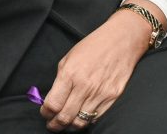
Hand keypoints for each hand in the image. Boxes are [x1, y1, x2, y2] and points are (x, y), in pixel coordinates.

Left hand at [39, 4, 156, 130]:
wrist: (121, 40)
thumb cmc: (93, 46)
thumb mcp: (69, 58)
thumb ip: (60, 80)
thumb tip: (52, 99)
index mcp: (70, 74)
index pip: (53, 104)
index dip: (45, 113)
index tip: (45, 113)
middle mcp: (84, 86)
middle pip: (65, 117)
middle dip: (55, 125)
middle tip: (52, 125)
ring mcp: (100, 93)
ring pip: (81, 122)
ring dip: (70, 126)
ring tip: (66, 124)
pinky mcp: (112, 98)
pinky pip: (96, 117)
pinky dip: (86, 120)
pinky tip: (81, 116)